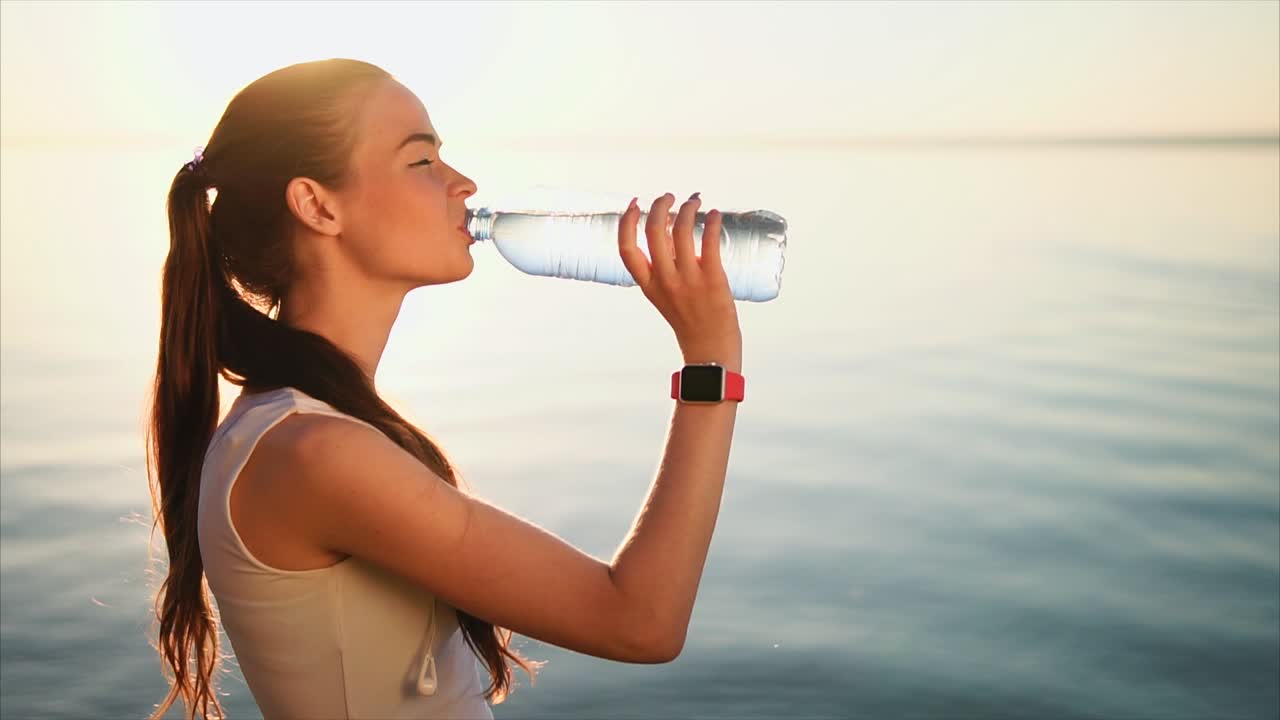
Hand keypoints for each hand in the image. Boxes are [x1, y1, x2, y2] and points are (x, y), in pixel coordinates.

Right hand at [618, 193, 742, 371]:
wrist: (710, 349)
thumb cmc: (689, 321)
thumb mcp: (665, 296)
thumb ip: (664, 267)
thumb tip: (671, 230)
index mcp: (648, 285)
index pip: (626, 249)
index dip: (627, 222)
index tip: (635, 203)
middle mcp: (665, 280)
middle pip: (653, 231)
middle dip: (660, 205)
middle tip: (670, 196)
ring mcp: (688, 279)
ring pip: (681, 230)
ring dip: (687, 208)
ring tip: (695, 201)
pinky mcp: (712, 278)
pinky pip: (709, 241)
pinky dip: (713, 222)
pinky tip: (716, 215)